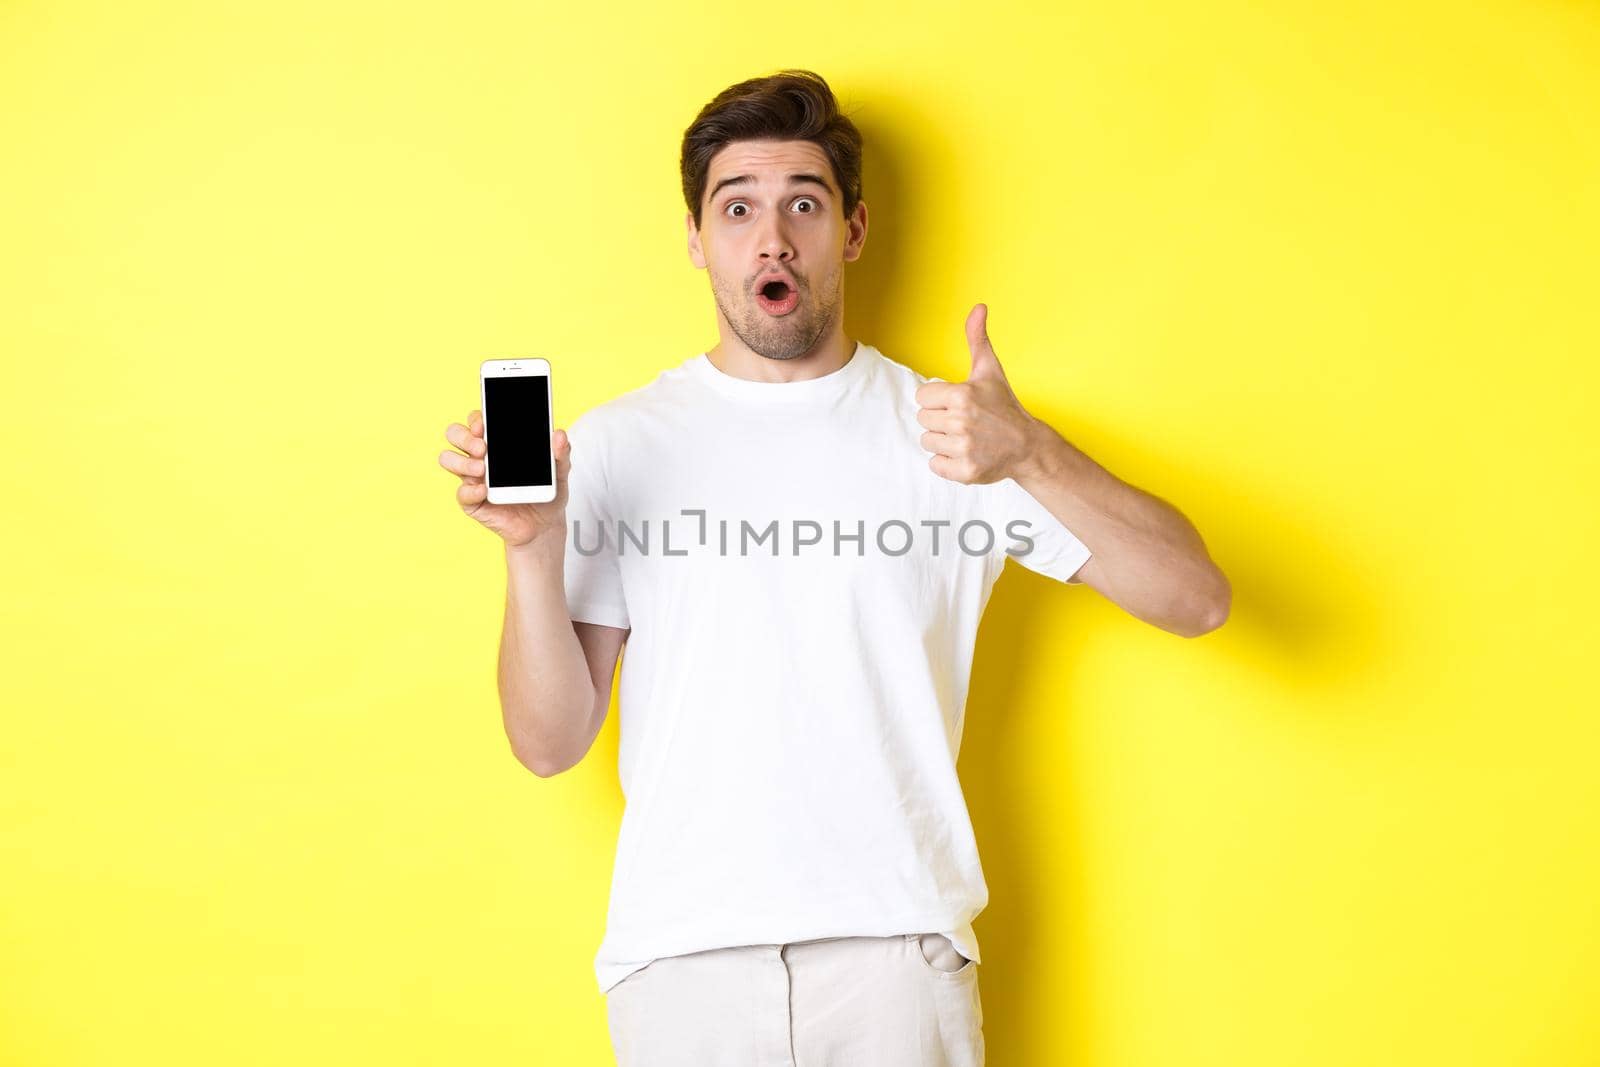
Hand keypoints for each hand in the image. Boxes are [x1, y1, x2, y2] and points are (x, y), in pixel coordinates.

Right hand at [439, 410, 570, 548]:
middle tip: (483, 447)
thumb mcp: (560, 471)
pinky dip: (470, 491)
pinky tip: (484, 491)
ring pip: (448, 459)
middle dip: (464, 436)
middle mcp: (479, 456)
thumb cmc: (546, 491)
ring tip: (482, 468)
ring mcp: (473, 478)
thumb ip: (561, 453)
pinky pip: (462, 494)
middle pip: (455, 434)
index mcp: (497, 442)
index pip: (477, 421)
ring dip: (461, 461)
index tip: (485, 423)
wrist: (545, 524)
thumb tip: (559, 435)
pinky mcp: (473, 502)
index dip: (476, 418)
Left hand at [914, 303, 1038, 483]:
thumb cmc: (1004, 406)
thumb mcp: (989, 370)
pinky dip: (947, 463)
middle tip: (965, 422)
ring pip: (927, 442)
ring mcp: (964, 448)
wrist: (1028, 446)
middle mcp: (961, 421)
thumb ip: (977, 338)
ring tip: (966, 438)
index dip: (937, 400)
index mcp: (961, 395)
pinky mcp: (965, 471)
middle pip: (923, 420)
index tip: (957, 404)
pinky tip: (966, 454)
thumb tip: (979, 306)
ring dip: (943, 442)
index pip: (922, 398)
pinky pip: (934, 465)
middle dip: (940, 421)